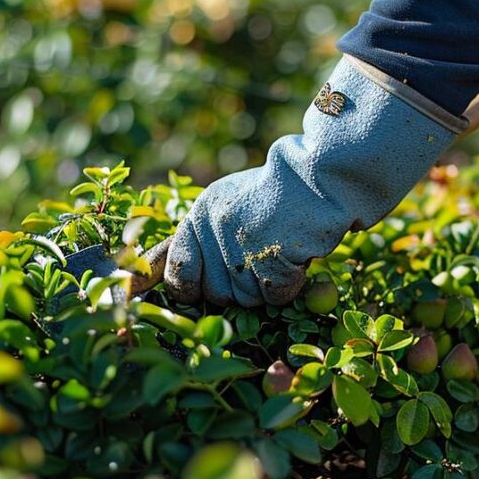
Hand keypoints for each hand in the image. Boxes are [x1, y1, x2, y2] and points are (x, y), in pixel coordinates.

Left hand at [164, 56, 460, 306]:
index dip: (182, 287)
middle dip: (234, 287)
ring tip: (278, 252)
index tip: (186, 295)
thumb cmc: (275, 191)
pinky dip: (289, 285)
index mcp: (200, 215)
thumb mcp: (225, 203)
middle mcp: (214, 231)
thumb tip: (161, 271)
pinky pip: (274, 297)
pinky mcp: (271, 261)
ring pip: (245, 300)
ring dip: (263, 287)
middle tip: (256, 261)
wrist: (318, 178)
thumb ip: (200, 236)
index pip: (175, 267)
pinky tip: (296, 258)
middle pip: (213, 293)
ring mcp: (243, 247)